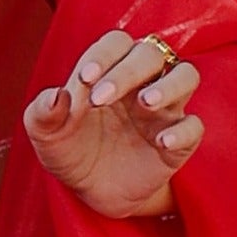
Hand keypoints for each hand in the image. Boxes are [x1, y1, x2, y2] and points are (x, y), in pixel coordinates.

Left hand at [23, 31, 202, 220]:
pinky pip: (194, 127)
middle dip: (126, 71)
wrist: (91, 193)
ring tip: (145, 102)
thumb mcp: (46, 136)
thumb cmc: (71, 151)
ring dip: (168, 84)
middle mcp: (142, 83)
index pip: (116, 43)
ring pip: (185, 75)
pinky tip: (162, 142)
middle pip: (150, 54)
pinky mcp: (178, 142)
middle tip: (100, 99)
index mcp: (110, 71)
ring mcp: (164, 110)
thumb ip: (42, 113)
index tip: (84, 79)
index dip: (103, 55)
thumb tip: (55, 96)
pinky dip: (183, 131)